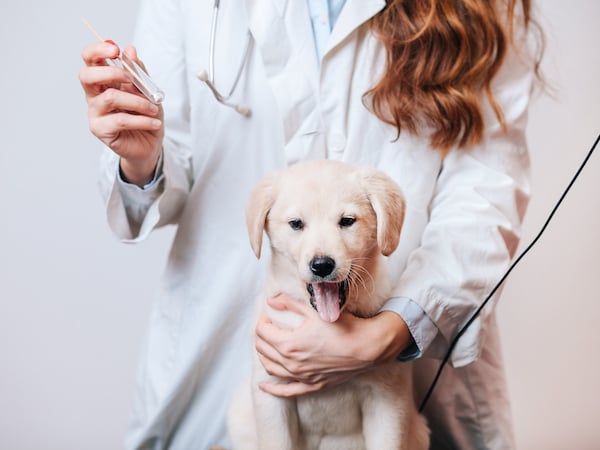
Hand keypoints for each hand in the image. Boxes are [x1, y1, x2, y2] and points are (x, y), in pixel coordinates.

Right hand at [79, 41, 163, 185]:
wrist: (150, 143)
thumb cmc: (146, 115)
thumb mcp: (148, 90)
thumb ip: (139, 71)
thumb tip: (130, 49)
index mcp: (103, 81)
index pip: (90, 59)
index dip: (98, 51)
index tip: (116, 49)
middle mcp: (94, 95)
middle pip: (87, 75)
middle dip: (113, 73)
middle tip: (133, 80)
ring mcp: (95, 113)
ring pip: (110, 98)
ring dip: (138, 101)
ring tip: (154, 109)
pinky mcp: (100, 130)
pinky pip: (120, 120)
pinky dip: (142, 120)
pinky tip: (154, 123)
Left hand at [255, 294, 412, 396]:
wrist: (368, 347)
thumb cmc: (343, 327)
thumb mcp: (315, 310)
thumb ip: (290, 303)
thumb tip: (271, 300)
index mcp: (289, 344)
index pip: (262, 332)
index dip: (262, 321)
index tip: (268, 314)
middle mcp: (292, 364)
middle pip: (263, 349)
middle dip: (261, 336)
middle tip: (268, 325)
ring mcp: (302, 377)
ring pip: (271, 368)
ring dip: (264, 356)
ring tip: (265, 345)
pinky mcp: (312, 385)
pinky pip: (287, 391)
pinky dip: (272, 389)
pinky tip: (263, 386)